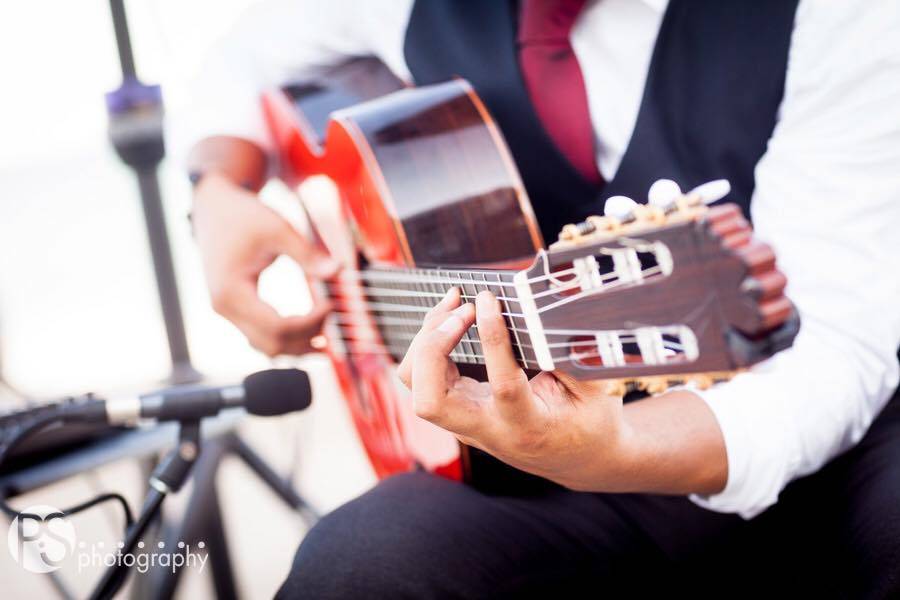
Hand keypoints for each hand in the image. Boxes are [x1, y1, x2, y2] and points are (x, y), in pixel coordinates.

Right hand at [192, 173, 338, 356]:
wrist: (213, 207)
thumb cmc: (243, 215)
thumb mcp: (278, 228)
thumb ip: (307, 254)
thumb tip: (338, 270)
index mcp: (232, 292)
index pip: (278, 327)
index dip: (310, 322)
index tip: (331, 304)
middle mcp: (225, 308)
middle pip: (272, 344)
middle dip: (307, 337)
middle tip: (332, 316)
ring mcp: (227, 312)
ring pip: (266, 347)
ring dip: (297, 343)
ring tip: (326, 328)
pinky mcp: (233, 309)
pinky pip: (261, 336)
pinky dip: (286, 337)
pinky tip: (309, 327)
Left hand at [397, 288, 641, 491]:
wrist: (578, 460)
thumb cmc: (591, 423)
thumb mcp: (597, 391)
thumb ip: (575, 356)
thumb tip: (552, 309)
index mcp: (527, 427)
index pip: (501, 385)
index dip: (492, 337)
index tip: (488, 299)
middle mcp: (487, 431)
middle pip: (429, 401)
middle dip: (434, 347)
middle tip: (464, 308)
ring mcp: (465, 424)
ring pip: (417, 386)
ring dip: (425, 340)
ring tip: (455, 301)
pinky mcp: (458, 411)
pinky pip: (424, 378)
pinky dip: (430, 342)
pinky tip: (453, 315)